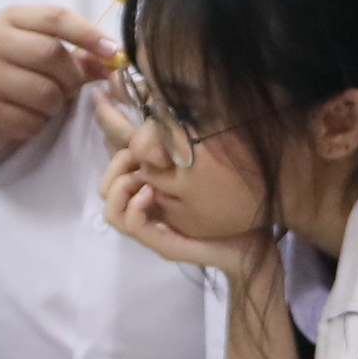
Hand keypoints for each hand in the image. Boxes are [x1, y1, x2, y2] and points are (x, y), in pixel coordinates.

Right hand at [0, 4, 113, 156]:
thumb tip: (113, 59)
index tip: (113, 51)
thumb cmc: (11, 73)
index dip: (89, 34)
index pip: (56, 17)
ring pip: (46, 92)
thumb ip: (77, 54)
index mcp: (9, 19)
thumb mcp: (38, 53)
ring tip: (44, 102)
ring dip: (56, 104)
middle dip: (72, 76)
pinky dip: (38, 123)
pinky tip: (26, 117)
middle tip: (72, 86)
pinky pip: (32, 121)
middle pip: (53, 55)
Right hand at [94, 90, 266, 277]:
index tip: (112, 116)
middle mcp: (146, 212)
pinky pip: (130, 224)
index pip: (117, 170)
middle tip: (134, 155)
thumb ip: (181, 147)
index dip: (111, 147)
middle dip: (115, 167)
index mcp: (150, 191)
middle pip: (106, 189)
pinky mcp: (161, 243)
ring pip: (111, 209)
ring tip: (143, 177)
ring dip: (120, 188)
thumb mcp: (204, 169)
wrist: (251, 244)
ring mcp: (151, 230)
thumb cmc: (233, 206)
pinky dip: (135, 207)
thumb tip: (167, 114)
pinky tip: (150, 193)